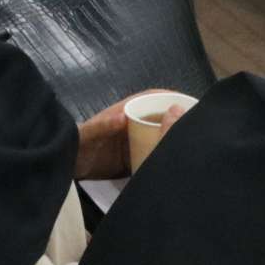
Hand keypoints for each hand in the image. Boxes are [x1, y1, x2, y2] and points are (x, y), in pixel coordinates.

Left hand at [74, 91, 189, 179]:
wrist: (66, 167)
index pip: (153, 98)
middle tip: (199, 129)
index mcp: (126, 111)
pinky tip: (176, 163)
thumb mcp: (88, 135)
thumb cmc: (77, 145)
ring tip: (193, 146)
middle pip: (162, 116)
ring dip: (173, 138)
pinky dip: (164, 156)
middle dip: (179, 119)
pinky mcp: (134, 158)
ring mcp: (135, 140)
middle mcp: (134, 123)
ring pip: (160, 135)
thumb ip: (101, 126)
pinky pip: (153, 153)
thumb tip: (122, 117)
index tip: (191, 104)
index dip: (172, 97)